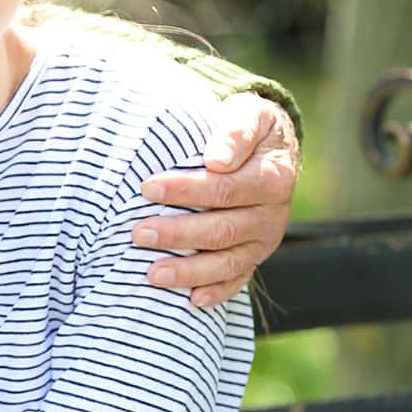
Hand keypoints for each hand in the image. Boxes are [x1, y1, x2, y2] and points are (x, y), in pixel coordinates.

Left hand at [135, 92, 299, 306]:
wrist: (269, 143)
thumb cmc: (246, 125)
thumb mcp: (248, 112)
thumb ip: (235, 130)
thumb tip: (217, 159)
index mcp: (273, 176)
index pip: (225, 189)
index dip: (186, 191)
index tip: (147, 187)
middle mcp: (272, 213)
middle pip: (223, 230)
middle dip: (178, 234)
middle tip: (138, 233)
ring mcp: (264, 239)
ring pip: (228, 262)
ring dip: (189, 270)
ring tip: (152, 273)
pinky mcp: (255, 256)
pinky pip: (238, 280)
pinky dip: (216, 292)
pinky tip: (191, 299)